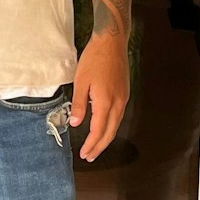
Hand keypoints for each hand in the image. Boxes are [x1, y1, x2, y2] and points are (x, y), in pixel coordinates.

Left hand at [70, 35, 128, 161]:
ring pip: (116, 125)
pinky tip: (104, 128)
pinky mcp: (124, 93)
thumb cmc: (94, 58)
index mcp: (105, 102)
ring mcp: (123, 98)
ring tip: (96, 147)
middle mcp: (118, 103)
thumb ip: (79, 104)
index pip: (98, 130)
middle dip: (99, 147)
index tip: (84, 154)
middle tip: (89, 156)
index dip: (91, 145)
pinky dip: (111, 127)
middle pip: (110, 132)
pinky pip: (119, 116)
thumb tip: (75, 123)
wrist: (112, 42)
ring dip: (106, 138)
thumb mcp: (81, 81)